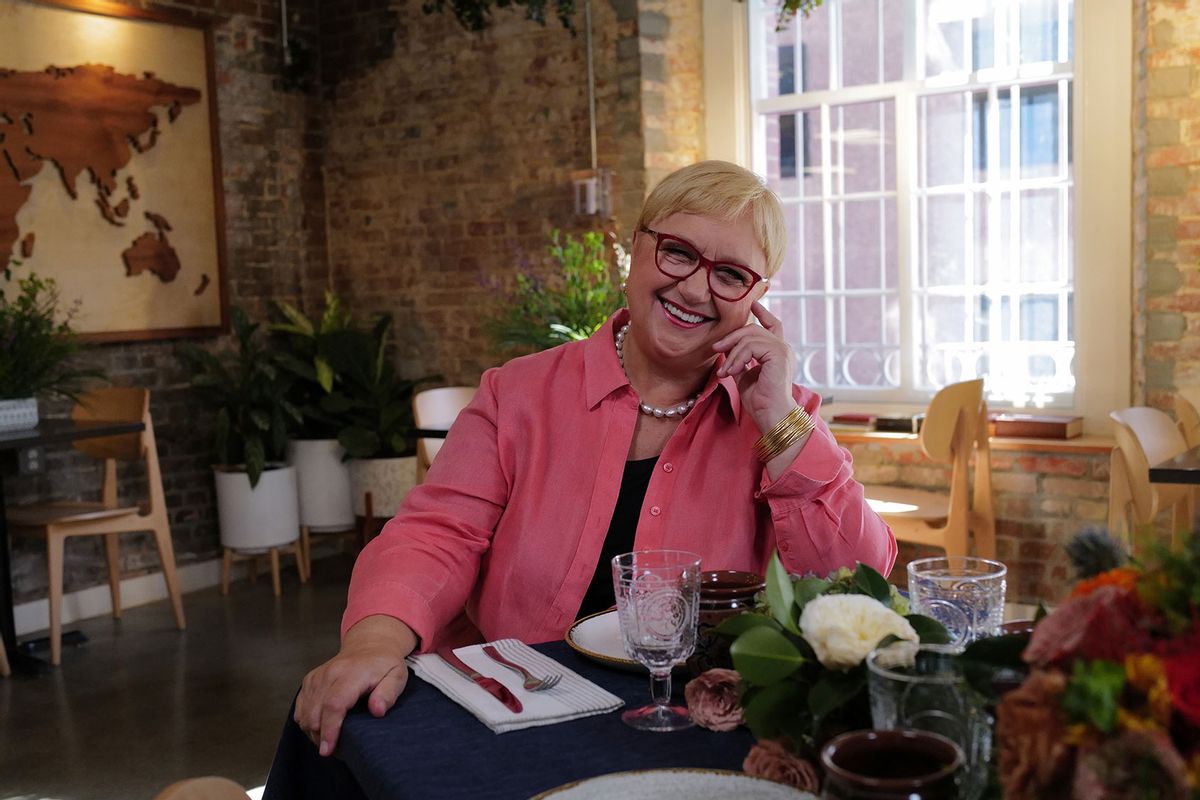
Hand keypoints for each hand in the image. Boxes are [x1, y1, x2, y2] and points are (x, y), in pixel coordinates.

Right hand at [294, 615, 417, 756]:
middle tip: (338, 749)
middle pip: (315, 713)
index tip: (329, 749)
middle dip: (322, 737)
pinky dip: (307, 722)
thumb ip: (388, 693)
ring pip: (305, 714)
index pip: (334, 704)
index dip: (330, 730)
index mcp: (352, 673)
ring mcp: (317, 677)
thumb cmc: (384, 664)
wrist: (369, 645)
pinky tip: (322, 726)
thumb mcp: (397, 676)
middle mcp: (330, 674)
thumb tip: (377, 711)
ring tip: (332, 739)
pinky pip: (300, 708)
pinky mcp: (309, 681)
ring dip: (314, 732)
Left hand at [713, 302, 797, 431]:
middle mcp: (783, 348)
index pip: (773, 325)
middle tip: (716, 348)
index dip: (763, 313)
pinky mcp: (778, 354)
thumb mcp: (744, 376)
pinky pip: (751, 346)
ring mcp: (782, 350)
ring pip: (750, 337)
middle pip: (754, 329)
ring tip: (724, 371)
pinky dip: (738, 358)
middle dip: (733, 336)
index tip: (754, 304)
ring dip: (732, 353)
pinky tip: (732, 371)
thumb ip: (739, 360)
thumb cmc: (759, 401)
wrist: (770, 414)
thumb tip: (725, 349)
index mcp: (777, 352)